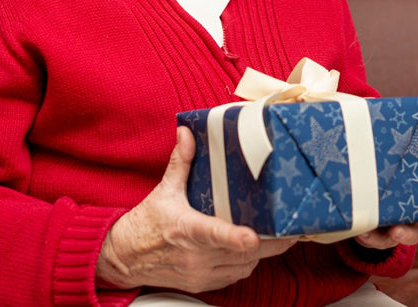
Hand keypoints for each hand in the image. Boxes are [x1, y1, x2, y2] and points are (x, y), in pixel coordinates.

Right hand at [97, 126, 296, 293]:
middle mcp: (195, 256)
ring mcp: (200, 272)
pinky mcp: (203, 284)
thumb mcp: (163, 190)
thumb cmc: (145, 225)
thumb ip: (181, 162)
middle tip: (293, 229)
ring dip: (261, 254)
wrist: (124, 257)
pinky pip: (235, 275)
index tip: (253, 236)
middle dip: (271, 243)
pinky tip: (253, 249)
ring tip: (279, 236)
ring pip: (244, 267)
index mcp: (187, 230)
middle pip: (242, 254)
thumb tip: (187, 133)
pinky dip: (247, 263)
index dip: (238, 238)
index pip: (216, 236)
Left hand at [353, 149, 417, 249]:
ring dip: (405, 232)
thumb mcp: (368, 160)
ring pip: (411, 233)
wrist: (348, 207)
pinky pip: (379, 241)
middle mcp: (414, 205)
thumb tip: (363, 114)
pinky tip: (363, 231)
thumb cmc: (362, 175)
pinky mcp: (380, 237)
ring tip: (395, 230)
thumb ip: (371, 144)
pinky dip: (372, 237)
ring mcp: (400, 223)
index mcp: (415, 181)